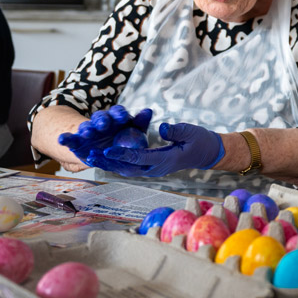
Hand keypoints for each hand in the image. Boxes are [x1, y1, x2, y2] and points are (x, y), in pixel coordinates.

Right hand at [58, 106, 151, 162]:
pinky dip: (66, 138)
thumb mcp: (134, 132)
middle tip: (103, 124)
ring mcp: (88, 131)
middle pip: (101, 118)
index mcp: (115, 119)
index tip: (122, 116)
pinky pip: (71, 139)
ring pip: (86, 127)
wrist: (105, 152)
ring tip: (87, 133)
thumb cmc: (123, 141)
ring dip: (86, 129)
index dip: (119, 113)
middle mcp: (101, 123)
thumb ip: (140, 123)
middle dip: (102, 120)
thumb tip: (148, 110)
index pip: (117, 112)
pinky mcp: (77, 142)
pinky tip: (62, 139)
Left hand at [94, 122, 224, 176]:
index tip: (106, 150)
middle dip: (108, 163)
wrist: (207, 153)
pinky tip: (103, 158)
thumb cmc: (200, 140)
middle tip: (90, 156)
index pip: (140, 158)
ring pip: (127, 170)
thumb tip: (162, 127)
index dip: (122, 154)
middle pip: (127, 168)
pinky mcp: (151, 166)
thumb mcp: (191, 131)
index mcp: (165, 160)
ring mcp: (153, 169)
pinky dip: (116, 163)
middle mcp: (156, 168)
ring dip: (109, 164)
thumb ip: (176, 131)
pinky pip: (131, 166)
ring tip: (90, 157)